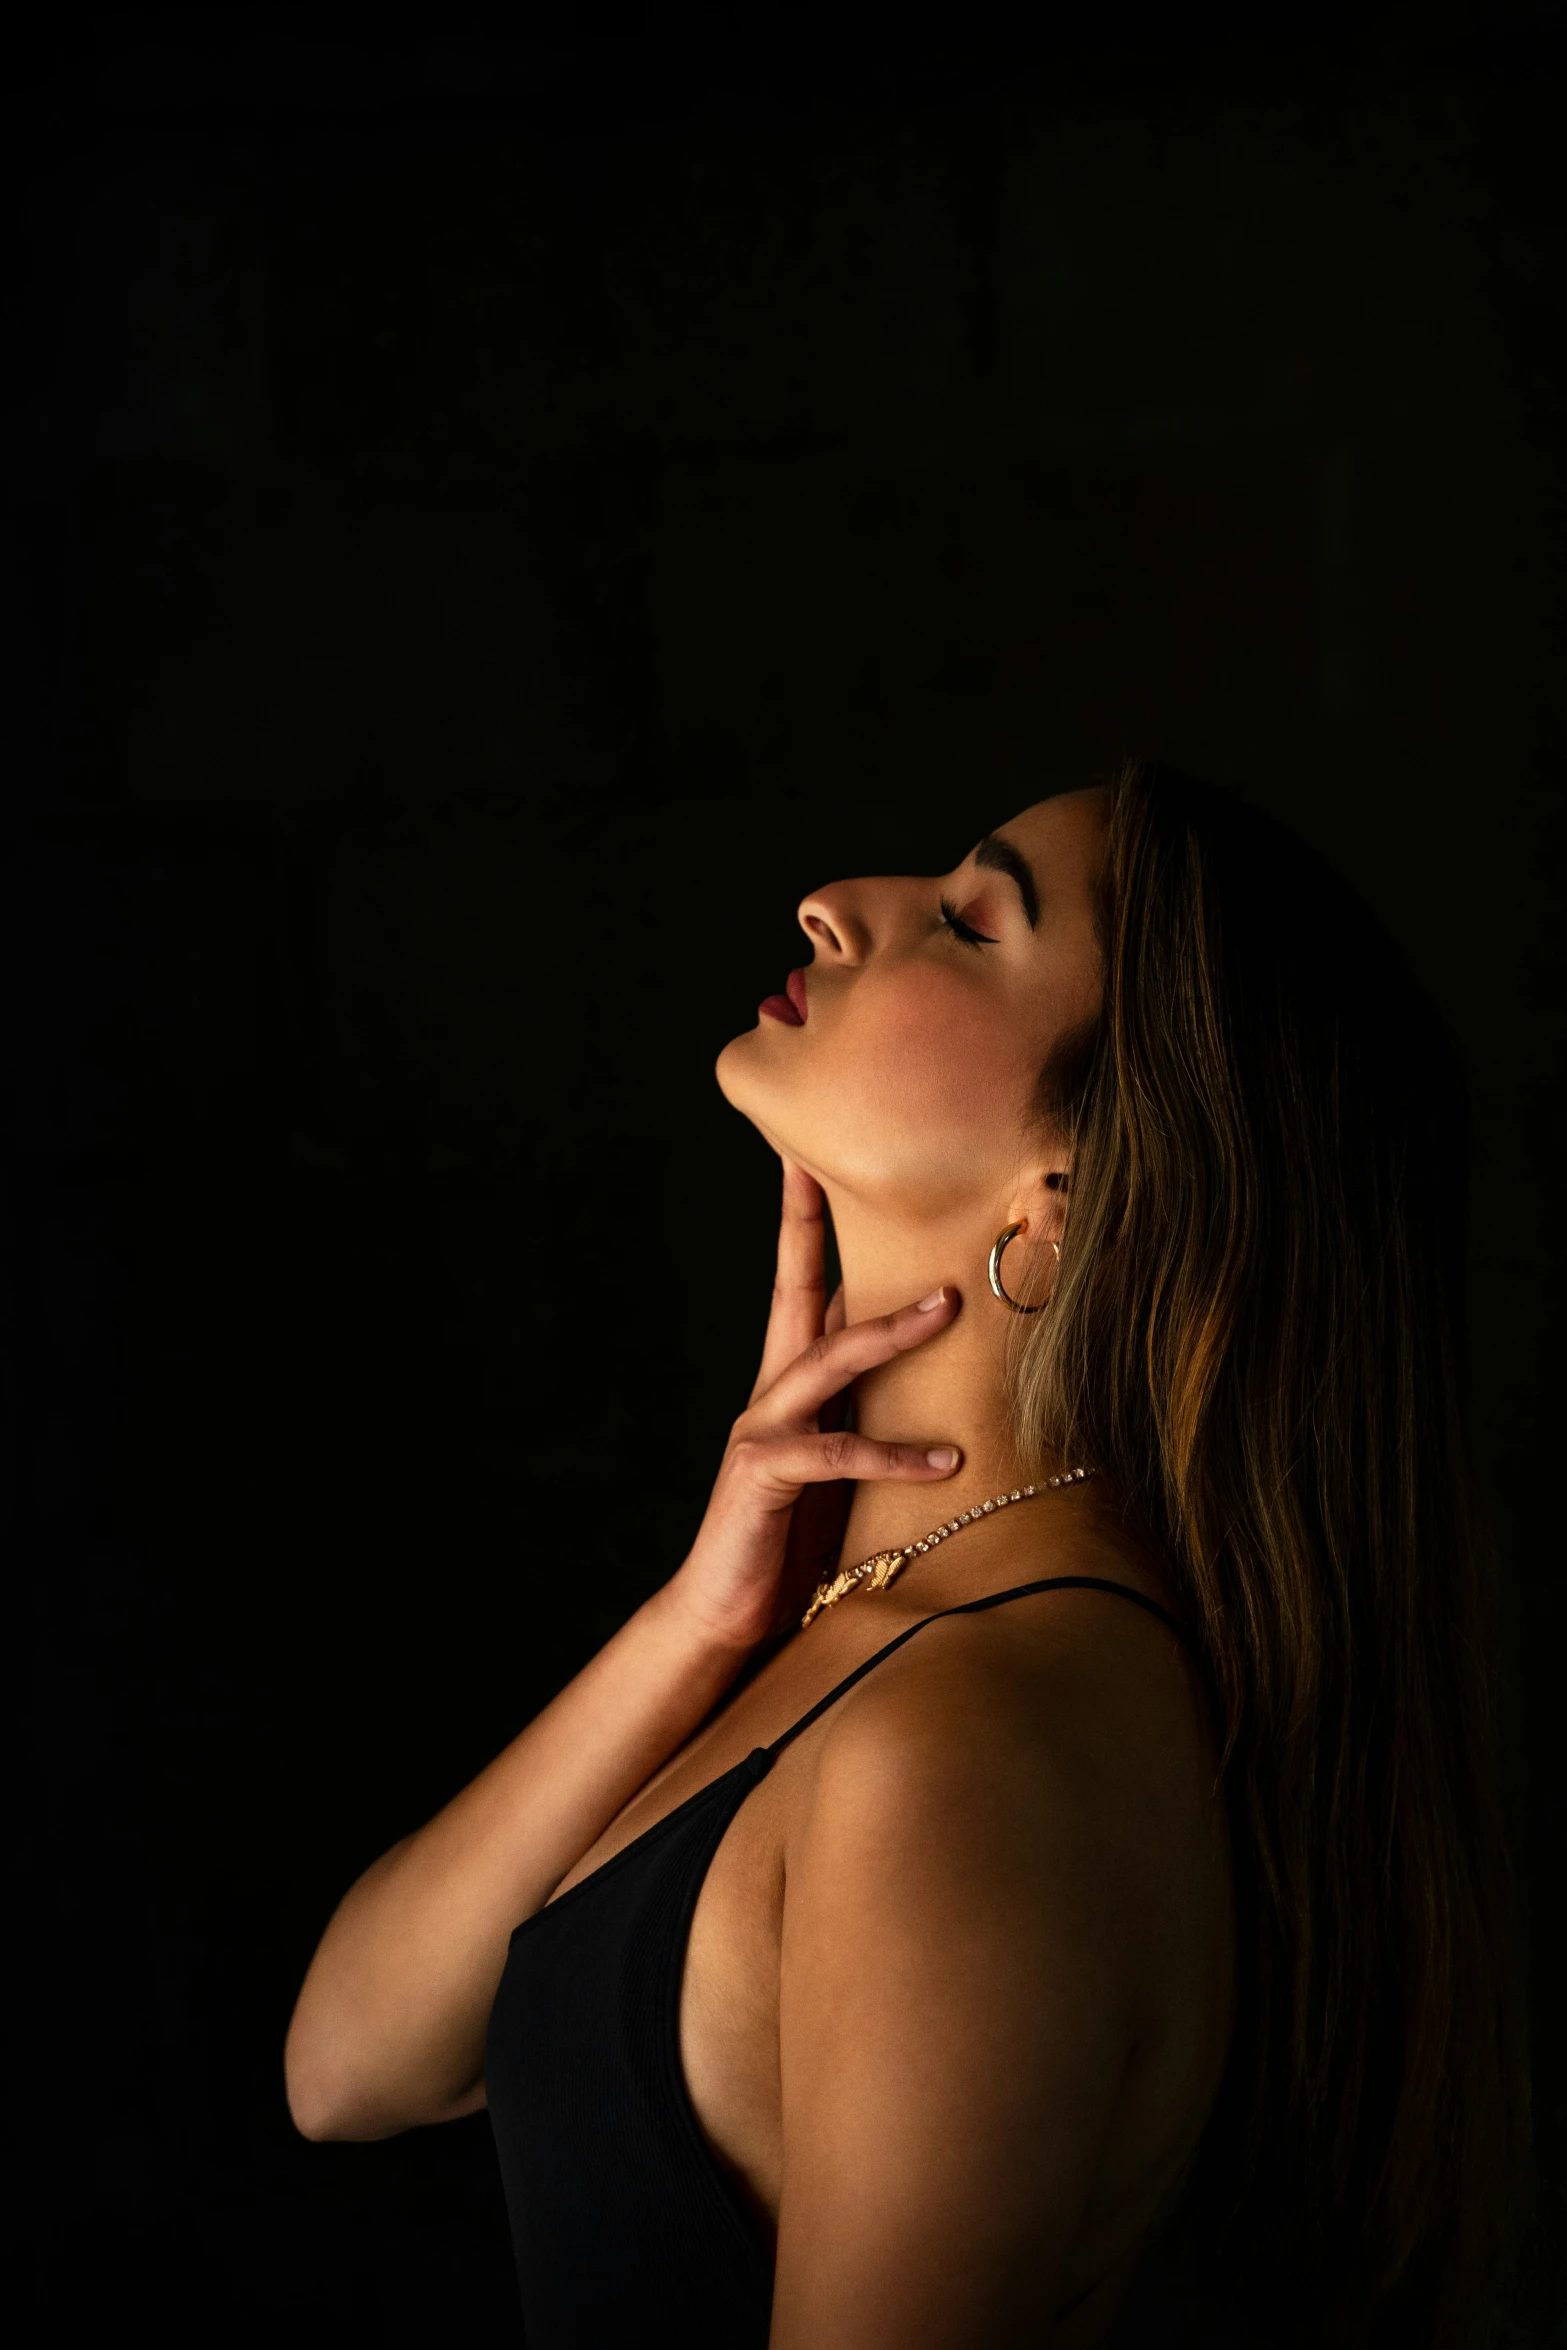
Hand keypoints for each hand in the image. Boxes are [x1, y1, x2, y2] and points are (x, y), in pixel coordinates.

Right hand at [666, 1163, 962, 1652]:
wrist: (724, 1617)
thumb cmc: (791, 1543)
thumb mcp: (842, 1469)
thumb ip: (870, 1417)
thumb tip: (940, 1381)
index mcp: (791, 1385)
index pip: (803, 1285)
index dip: (806, 1220)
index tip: (810, 1156)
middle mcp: (771, 1394)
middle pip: (795, 1289)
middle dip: (814, 1225)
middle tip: (850, 1169)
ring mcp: (764, 1430)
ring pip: (828, 1360)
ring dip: (890, 1330)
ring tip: (947, 1306)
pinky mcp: (764, 1477)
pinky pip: (836, 1454)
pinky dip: (895, 1456)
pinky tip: (948, 1461)